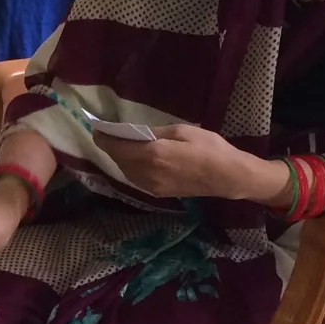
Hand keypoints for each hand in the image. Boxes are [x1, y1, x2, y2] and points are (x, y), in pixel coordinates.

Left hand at [100, 123, 268, 201]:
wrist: (228, 177)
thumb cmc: (209, 148)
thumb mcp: (181, 131)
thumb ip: (154, 133)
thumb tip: (134, 133)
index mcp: (152, 155)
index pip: (116, 148)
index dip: (103, 139)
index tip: (96, 129)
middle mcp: (147, 173)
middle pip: (119, 160)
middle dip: (111, 148)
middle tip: (109, 135)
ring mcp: (152, 186)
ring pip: (126, 171)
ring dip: (120, 159)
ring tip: (121, 145)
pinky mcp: (158, 194)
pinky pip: (136, 179)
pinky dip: (131, 168)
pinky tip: (136, 159)